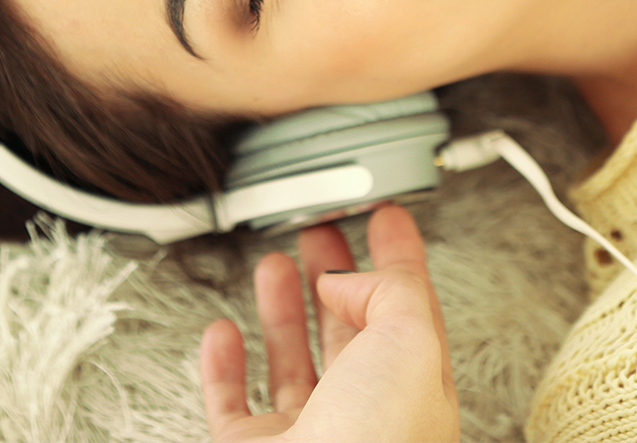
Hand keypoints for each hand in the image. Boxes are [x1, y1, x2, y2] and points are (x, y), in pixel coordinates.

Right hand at [200, 204, 458, 442]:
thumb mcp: (410, 343)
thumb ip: (390, 293)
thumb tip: (349, 279)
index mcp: (413, 388)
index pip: (408, 307)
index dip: (398, 256)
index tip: (386, 216)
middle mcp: (363, 414)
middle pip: (349, 328)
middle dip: (335, 273)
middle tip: (321, 230)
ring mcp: (307, 436)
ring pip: (293, 361)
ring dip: (281, 308)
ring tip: (275, 265)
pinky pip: (233, 403)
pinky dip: (223, 364)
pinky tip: (223, 332)